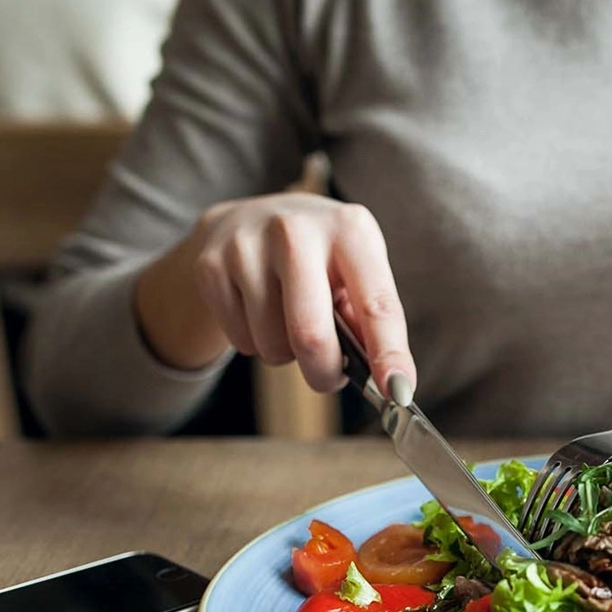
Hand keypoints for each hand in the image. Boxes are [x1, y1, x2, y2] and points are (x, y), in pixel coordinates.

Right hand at [136, 192, 414, 396]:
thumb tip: (387, 379)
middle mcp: (297, 230)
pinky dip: (256, 344)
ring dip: (287, 355)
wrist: (250, 218)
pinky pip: (241, 341)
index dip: (390, 353)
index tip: (399, 392)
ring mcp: (247, 245)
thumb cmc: (320, 256)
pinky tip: (259, 312)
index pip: (377, 303)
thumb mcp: (355, 269)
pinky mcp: (211, 265)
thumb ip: (370, 318)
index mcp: (350, 229)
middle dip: (324, 373)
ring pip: (273, 345)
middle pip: (311, 334)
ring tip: (289, 323)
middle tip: (328, 377)